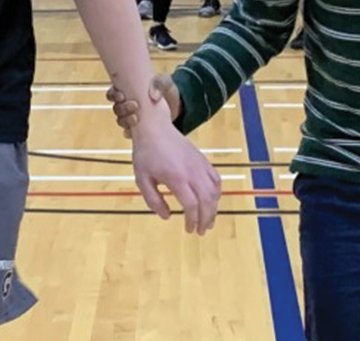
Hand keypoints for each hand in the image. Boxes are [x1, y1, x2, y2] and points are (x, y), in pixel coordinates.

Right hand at [108, 73, 181, 137]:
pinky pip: (128, 132)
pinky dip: (130, 132)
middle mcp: (126, 105)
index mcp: (128, 91)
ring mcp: (131, 118)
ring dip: (125, 120)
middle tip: (135, 105)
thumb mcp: (165, 82)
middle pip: (116, 108)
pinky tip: (134, 131)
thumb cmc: (166, 90)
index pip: (112, 93)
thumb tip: (153, 96)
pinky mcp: (138, 129)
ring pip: (121, 121)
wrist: (178, 106)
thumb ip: (160, 84)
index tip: (122, 95)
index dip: (113, 95)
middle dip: (123, 108)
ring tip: (136, 118)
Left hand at [128, 113, 220, 233]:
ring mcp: (200, 165)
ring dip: (213, 209)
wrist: (155, 128)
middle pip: (206, 201)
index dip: (192, 220)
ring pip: (214, 192)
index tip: (188, 230)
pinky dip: (217, 193)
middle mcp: (192, 172)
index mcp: (176, 178)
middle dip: (205, 219)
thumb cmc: (146, 154)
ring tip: (209, 221)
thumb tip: (167, 216)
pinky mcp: (203, 160)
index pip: (191, 205)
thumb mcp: (142, 179)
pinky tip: (213, 201)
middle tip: (201, 231)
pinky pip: (216, 179)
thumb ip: (153, 200)